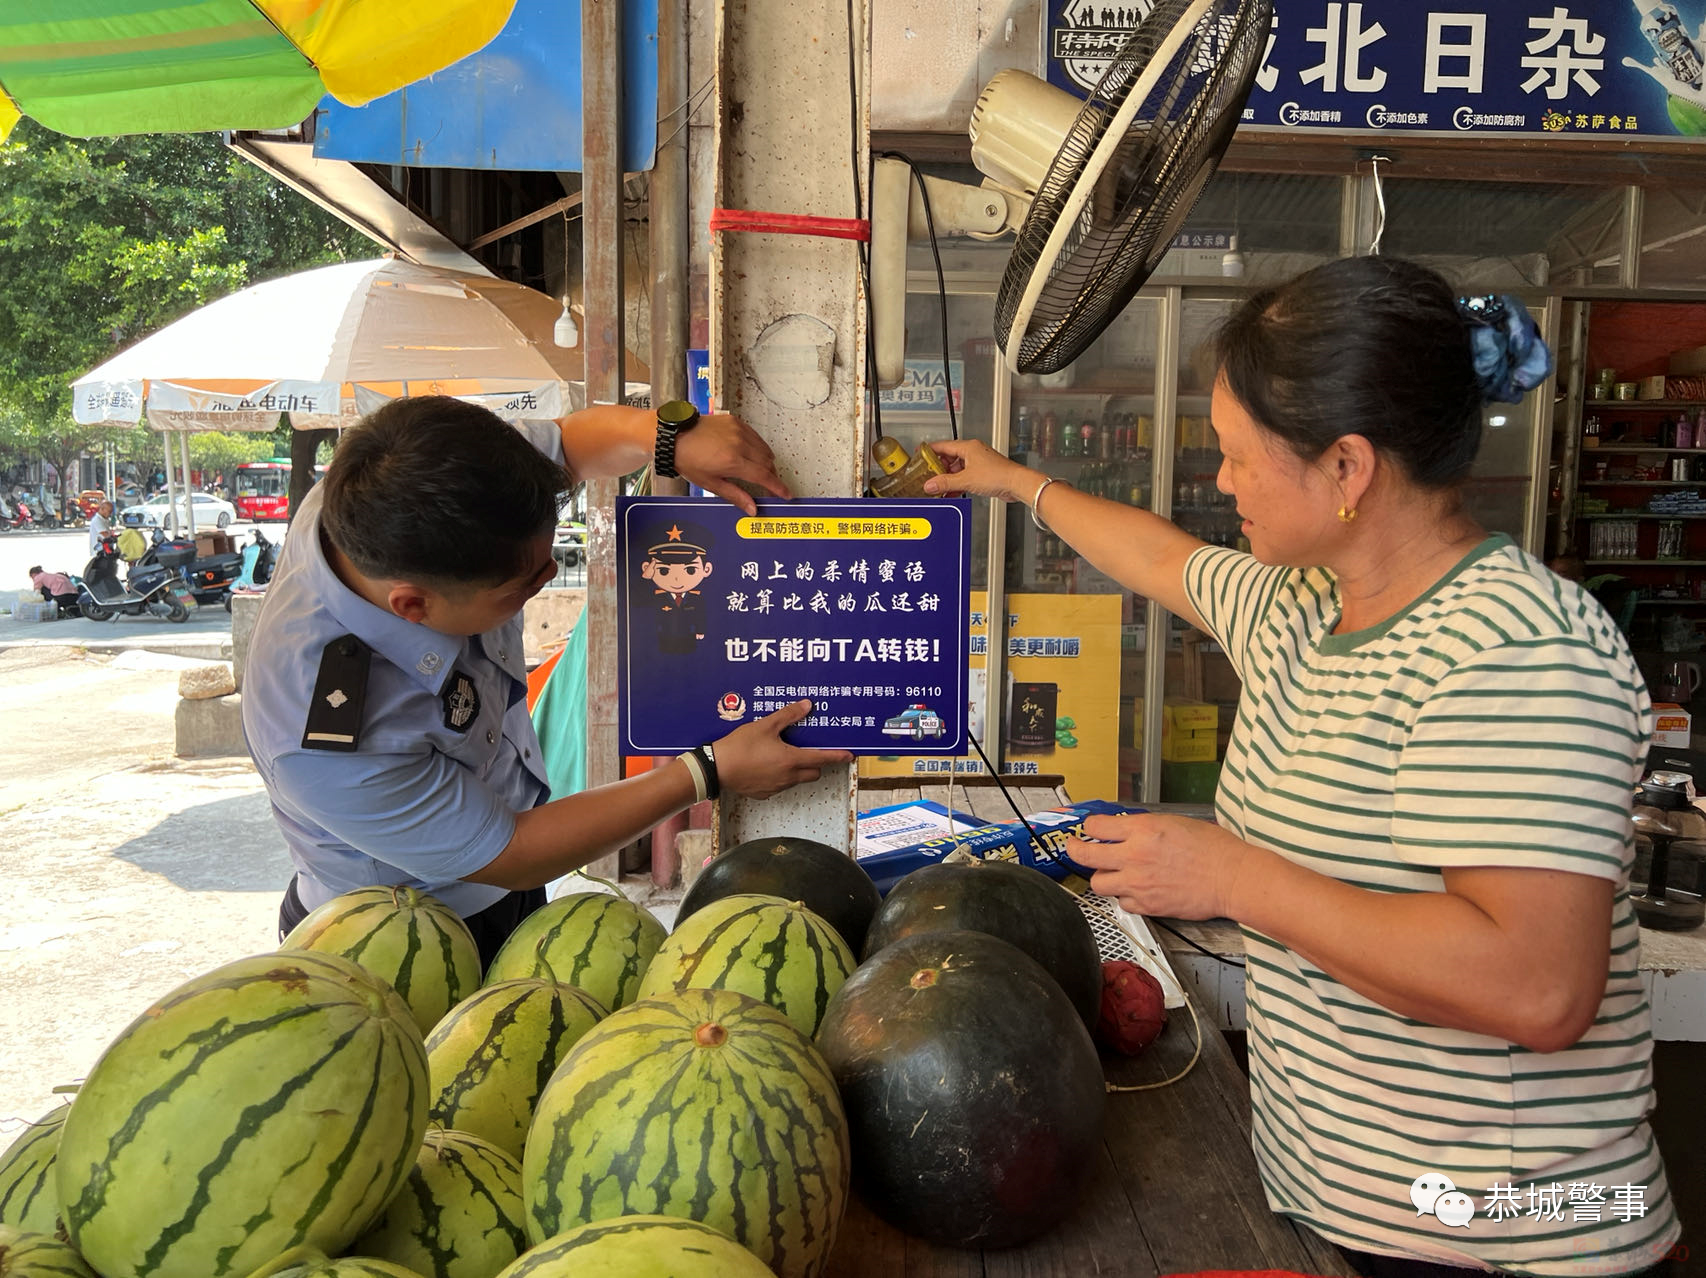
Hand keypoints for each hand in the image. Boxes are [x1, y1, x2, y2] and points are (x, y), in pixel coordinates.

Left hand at [674, 413, 791, 514]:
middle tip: (769, 486)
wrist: (674, 435)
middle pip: (768, 463)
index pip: (764, 476)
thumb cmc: (687, 460)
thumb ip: (735, 495)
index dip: (778, 487)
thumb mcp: (710, 483)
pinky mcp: (736, 421)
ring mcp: (738, 430)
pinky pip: (755, 437)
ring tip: (758, 471)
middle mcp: (739, 444)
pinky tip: (749, 454)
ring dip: (766, 462)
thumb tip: (753, 509)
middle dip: (771, 476)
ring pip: (764, 449)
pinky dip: (757, 447)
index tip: (787, 494)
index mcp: (733, 461)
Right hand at [713, 700, 852, 798]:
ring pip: (797, 780)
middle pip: (813, 773)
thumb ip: (788, 716)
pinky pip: (780, 786)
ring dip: (797, 769)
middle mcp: (788, 777)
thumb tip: (806, 705)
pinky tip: (767, 765)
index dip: (837, 756)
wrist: (716, 769)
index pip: (822, 759)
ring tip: (783, 754)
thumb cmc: (740, 747)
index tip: (849, 756)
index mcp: (791, 759)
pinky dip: (780, 776)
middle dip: (816, 763)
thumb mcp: (764, 725)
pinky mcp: (764, 794)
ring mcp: (776, 788)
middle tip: (809, 750)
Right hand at [921, 439, 1041, 503]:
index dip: (929, 450)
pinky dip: (957, 483)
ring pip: (957, 469)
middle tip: (928, 476)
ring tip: (939, 487)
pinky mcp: (983, 473)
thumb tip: (930, 484)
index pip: (943, 446)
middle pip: (949, 458)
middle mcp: (973, 452)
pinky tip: (952, 492)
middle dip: (938, 468)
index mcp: (968, 447)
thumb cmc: (998, 475)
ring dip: (948, 478)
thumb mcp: (966, 480)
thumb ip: (946, 483)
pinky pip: (965, 476)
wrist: (1016, 483)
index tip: (919, 454)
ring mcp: (978, 463)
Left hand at [1065, 813, 1251, 920]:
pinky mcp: (1147, 905)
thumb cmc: (1213, 848)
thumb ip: (1145, 827)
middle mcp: (1134, 856)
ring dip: (1102, 876)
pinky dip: (1125, 896)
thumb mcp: (1175, 822)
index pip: (1096, 826)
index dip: (1089, 826)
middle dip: (1076, 850)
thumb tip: (1124, 830)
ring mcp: (1138, 883)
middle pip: (1085, 855)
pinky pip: (1122, 902)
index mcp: (1142, 830)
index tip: (1089, 828)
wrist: (1231, 878)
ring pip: (1098, 883)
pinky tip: (1136, 889)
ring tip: (1112, 872)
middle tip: (1075, 847)